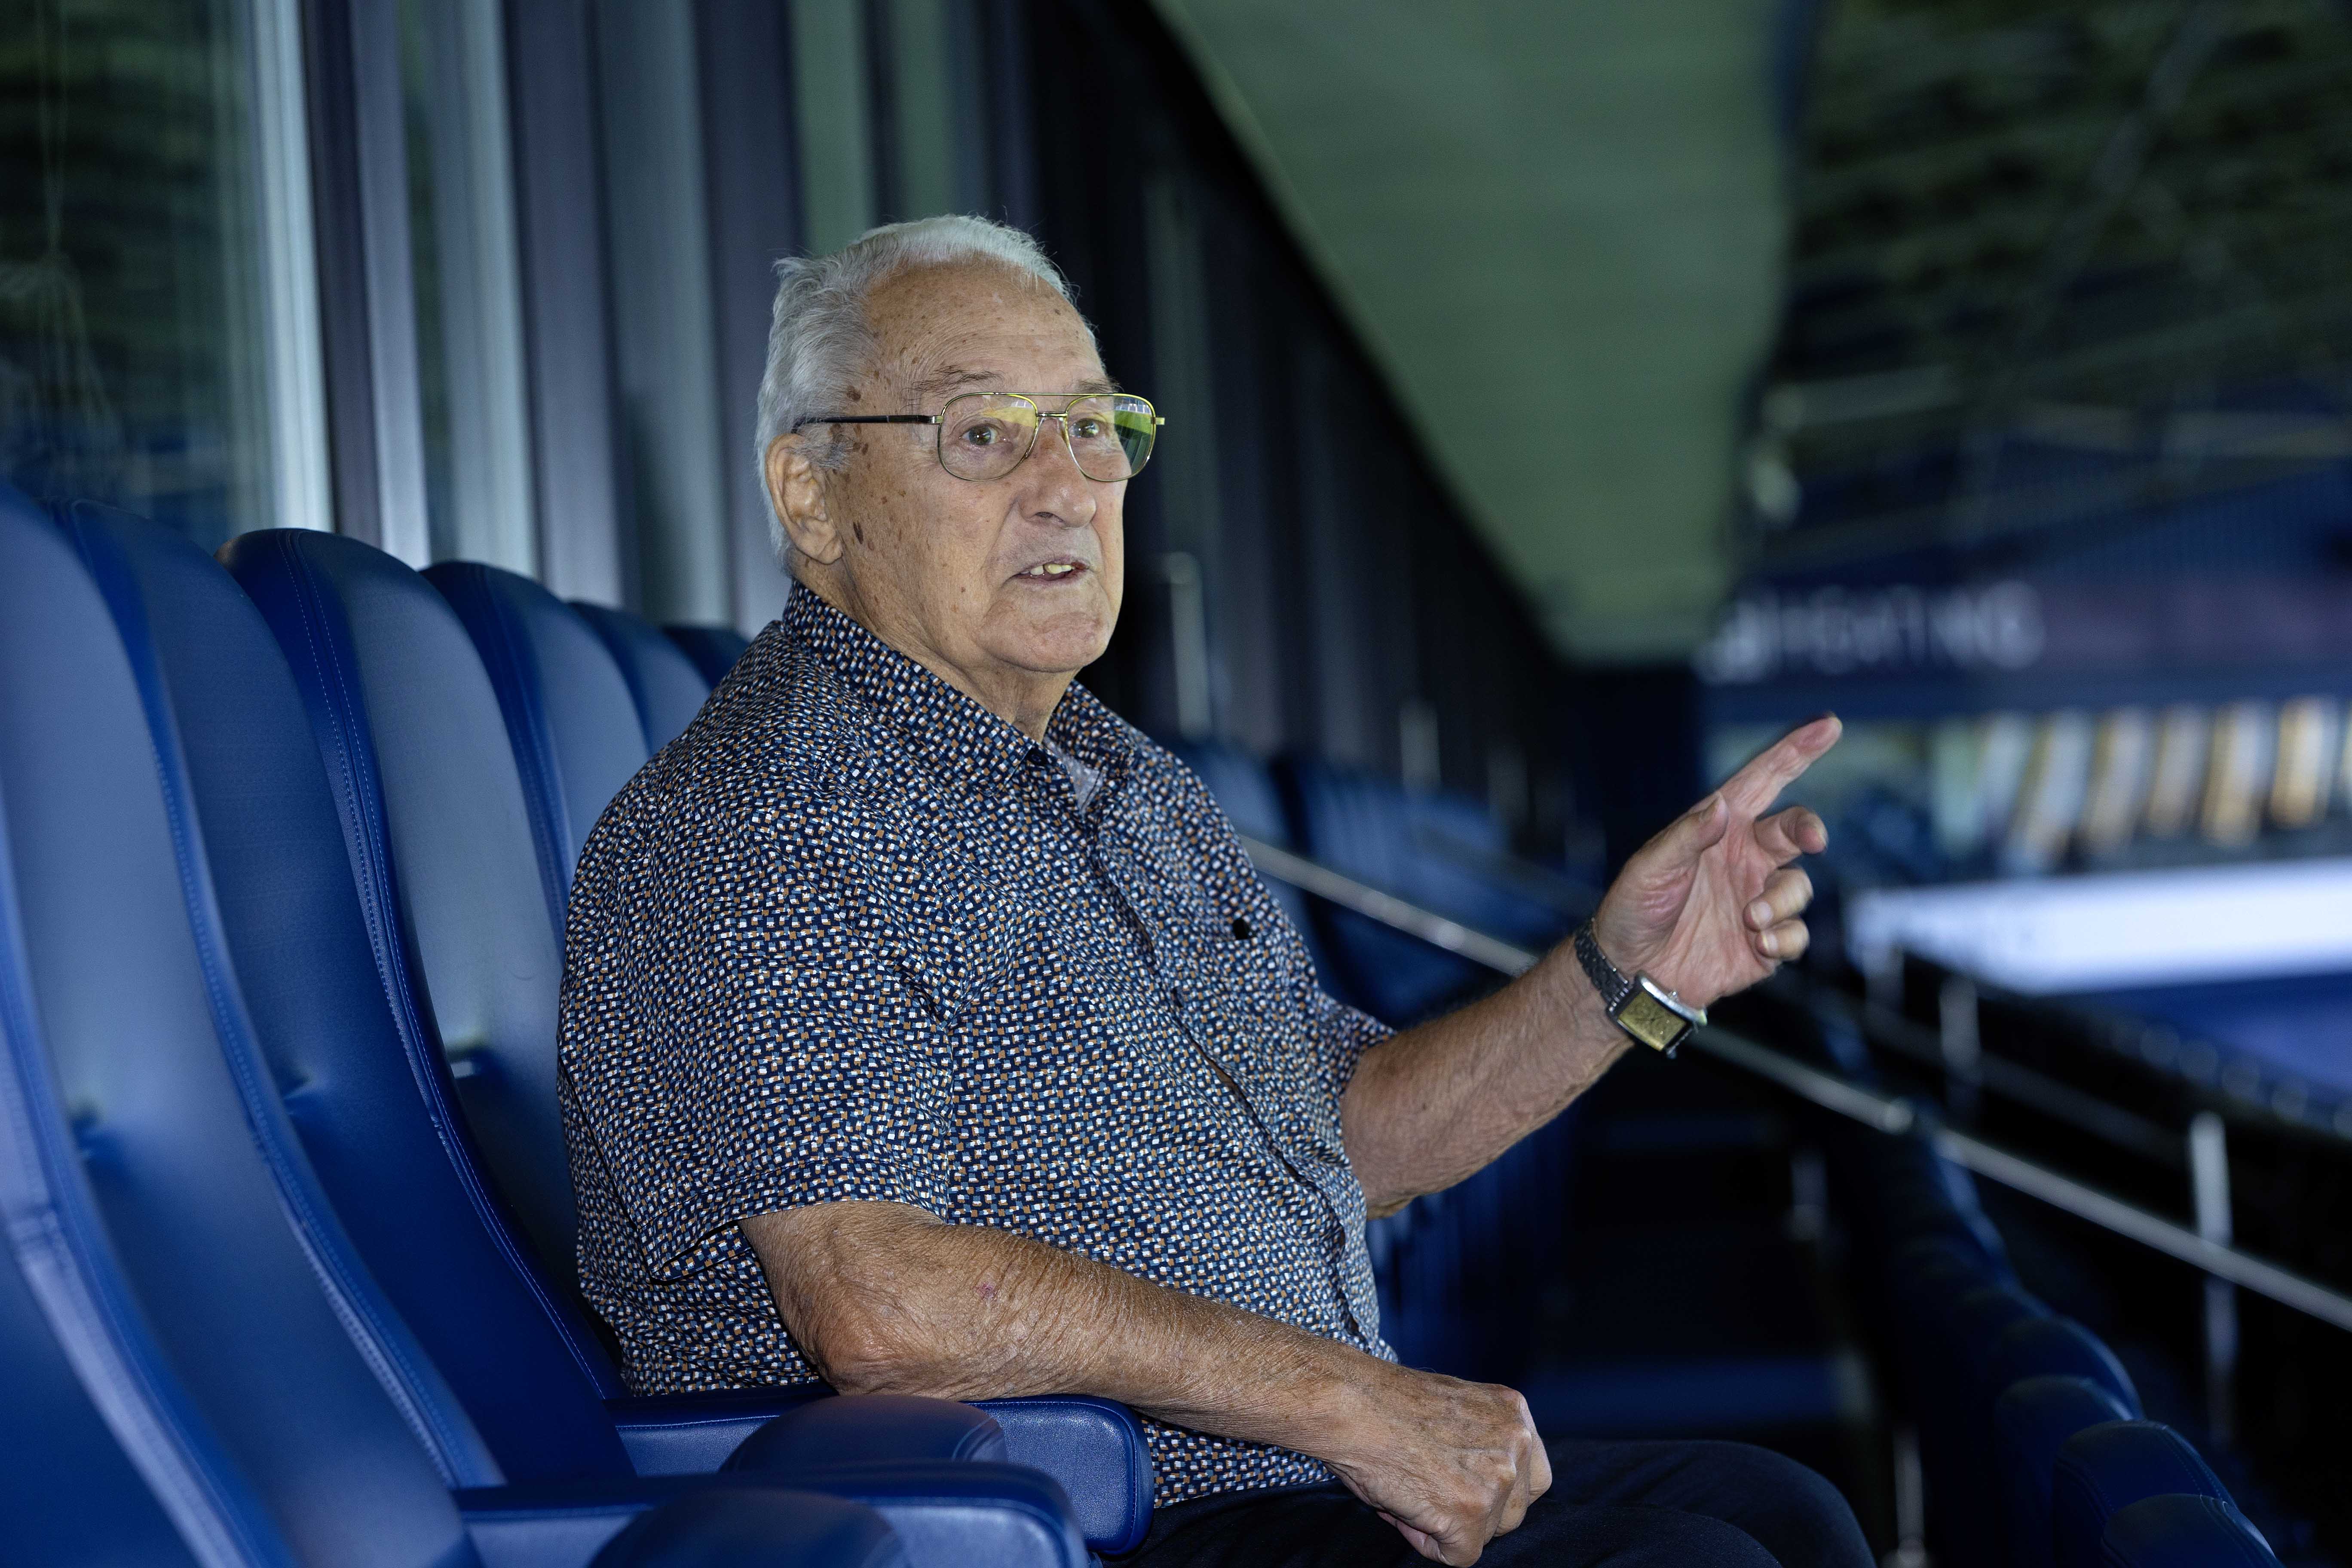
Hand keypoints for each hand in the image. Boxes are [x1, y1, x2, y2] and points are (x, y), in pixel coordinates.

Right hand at [1320, 1361, 1549, 1563]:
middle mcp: (1518, 1441)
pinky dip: (1429, 1544)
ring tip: (1411, 1496)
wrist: (1350, 1403)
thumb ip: (1477, 1443)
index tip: (1461, 1484)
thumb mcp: (1452, 1411)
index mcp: (1513, 1411)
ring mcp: (1498, 1477)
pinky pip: (1459, 1555)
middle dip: (1476, 1512)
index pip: (1530, 1475)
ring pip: (1489, 1533)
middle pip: (1516, 1509)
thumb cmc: (1382, 1401)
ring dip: (1453, 1527)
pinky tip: (1404, 1511)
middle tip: (1430, 1493)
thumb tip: (1469, 1485)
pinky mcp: (1471, 1511)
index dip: (1496, 1490)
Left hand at [1591, 715, 1839, 1010]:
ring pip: (1798, 886)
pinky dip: (1784, 938)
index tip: (1828, 725)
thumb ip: (1686, 836)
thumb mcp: (1650, 868)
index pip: (1763, 782)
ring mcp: (1758, 898)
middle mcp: (1745, 858)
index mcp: (1719, 829)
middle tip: (1814, 839)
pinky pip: (1796, 934)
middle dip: (1810, 829)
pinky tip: (1756, 944)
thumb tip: (1719, 804)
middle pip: (1795, 829)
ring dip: (1781, 901)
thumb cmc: (1634, 910)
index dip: (1795, 752)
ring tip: (1748, 919)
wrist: (1631, 971)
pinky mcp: (1766, 942)